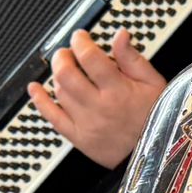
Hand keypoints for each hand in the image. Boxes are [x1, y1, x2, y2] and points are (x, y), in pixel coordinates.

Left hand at [26, 27, 167, 167]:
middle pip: (67, 74)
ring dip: (57, 75)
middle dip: (62, 56)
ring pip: (59, 92)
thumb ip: (133, 58)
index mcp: (119, 90)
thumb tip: (120, 35)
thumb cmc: (156, 119)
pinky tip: (35, 89)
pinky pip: (52, 117)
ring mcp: (86, 123)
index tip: (80, 37)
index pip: (90, 58)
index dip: (81, 42)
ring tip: (64, 68)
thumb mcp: (153, 84)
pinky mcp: (78, 138)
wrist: (154, 157)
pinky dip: (40, 101)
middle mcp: (99, 106)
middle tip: (67, 51)